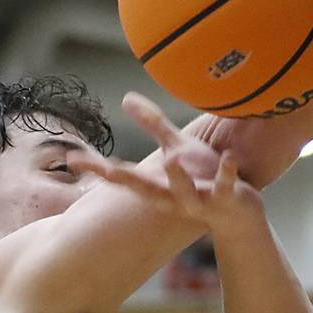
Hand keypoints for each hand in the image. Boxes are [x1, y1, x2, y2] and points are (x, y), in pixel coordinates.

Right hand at [70, 94, 262, 238]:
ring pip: (185, 194)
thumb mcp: (178, 148)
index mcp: (159, 187)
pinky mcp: (227, 200)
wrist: (240, 216)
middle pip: (146, 191)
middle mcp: (174, 198)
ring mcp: (201, 202)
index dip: (98, 169)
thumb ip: (153, 124)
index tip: (72, 161)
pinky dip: (227, 173)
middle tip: (107, 168)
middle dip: (128, 181)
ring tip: (170, 161)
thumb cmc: (206, 180)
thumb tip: (125, 97)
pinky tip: (228, 156)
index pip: (123, 178)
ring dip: (178, 180)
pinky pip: (225, 187)